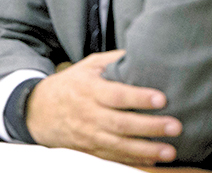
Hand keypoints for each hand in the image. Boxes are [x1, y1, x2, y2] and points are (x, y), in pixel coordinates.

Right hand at [26, 50, 181, 165]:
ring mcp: (88, 134)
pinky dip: (133, 160)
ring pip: (119, 144)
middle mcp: (88, 113)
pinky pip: (114, 157)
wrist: (39, 110)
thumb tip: (141, 52)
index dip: (138, 97)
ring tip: (169, 150)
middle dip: (149, 126)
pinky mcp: (90, 149)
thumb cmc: (70, 85)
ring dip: (145, 149)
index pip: (115, 94)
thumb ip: (112, 61)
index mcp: (88, 89)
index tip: (160, 98)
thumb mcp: (87, 67)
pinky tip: (153, 159)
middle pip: (120, 122)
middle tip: (174, 126)